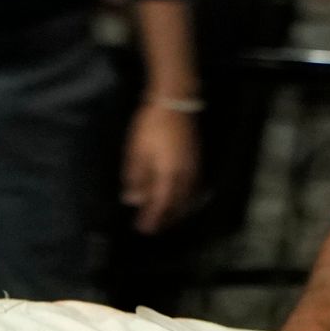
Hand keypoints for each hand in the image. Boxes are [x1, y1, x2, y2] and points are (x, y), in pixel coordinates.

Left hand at [124, 98, 201, 233]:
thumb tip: (132, 200)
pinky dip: (189, 199)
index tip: (143, 229)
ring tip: (167, 218)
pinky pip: (196, 188)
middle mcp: (185, 176)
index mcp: (168, 176)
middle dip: (165, 219)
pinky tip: (184, 200)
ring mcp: (194, 168)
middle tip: (154, 228)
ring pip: (189, 198)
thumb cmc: (151, 126)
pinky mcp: (198, 161)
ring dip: (178, 211)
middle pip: (177, 205)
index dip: (152, 218)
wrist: (175, 102)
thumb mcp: (137, 151)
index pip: (160, 205)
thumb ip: (135, 178)